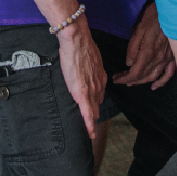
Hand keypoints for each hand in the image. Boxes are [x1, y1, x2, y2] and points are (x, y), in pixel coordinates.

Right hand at [55, 19, 106, 136]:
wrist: (77, 41)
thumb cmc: (79, 45)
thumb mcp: (88, 55)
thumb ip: (87, 64)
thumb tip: (83, 64)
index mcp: (100, 76)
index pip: (99, 93)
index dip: (97, 102)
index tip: (95, 109)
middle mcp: (99, 85)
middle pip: (97, 104)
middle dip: (96, 115)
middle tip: (93, 126)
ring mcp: (91, 90)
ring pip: (94, 110)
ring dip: (93, 122)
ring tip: (91, 133)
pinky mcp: (82, 94)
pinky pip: (87, 113)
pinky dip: (89, 125)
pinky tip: (90, 134)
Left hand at [114, 2, 175, 87]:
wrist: (172, 12)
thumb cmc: (153, 18)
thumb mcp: (138, 30)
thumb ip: (133, 48)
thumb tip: (128, 63)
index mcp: (148, 53)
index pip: (135, 72)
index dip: (125, 79)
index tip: (116, 79)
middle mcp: (158, 59)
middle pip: (143, 76)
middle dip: (130, 80)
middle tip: (120, 79)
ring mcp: (167, 59)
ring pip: (153, 76)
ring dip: (142, 82)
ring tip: (132, 83)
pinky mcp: (173, 57)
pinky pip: (168, 74)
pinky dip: (161, 82)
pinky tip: (154, 86)